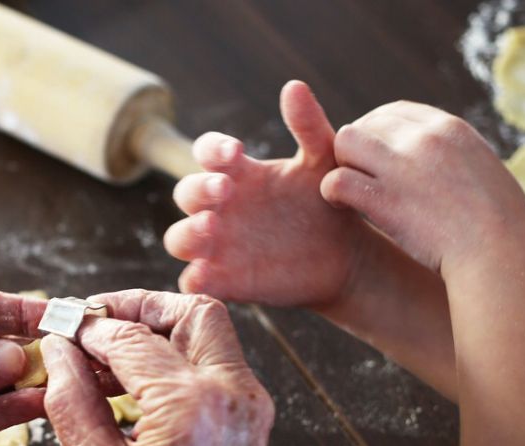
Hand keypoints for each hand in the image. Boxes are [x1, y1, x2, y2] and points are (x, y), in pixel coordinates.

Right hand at [164, 81, 368, 309]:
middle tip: (226, 189)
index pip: (206, 153)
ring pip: (178, 239)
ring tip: (213, 227)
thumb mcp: (324, 161)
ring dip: (187, 232)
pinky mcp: (224, 280)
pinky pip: (194, 280)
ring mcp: (218, 246)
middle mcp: (221, 209)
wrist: (347, 255)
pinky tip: (207, 273)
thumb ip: (308, 125)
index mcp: (239, 175)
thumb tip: (293, 86)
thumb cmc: (329, 204)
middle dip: (198, 189)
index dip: (212, 149)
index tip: (237, 152)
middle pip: (185, 194)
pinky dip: (194, 278)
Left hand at [321, 101, 524, 276]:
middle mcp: (425, 139)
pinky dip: (331, 191)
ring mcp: (404, 167)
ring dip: (341, 165)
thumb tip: (434, 157)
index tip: (372, 154)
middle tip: (357, 177)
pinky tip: (340, 205)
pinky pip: (338, 180)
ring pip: (345, 142)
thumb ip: (452, 156)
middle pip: (366, 124)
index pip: (396, 111)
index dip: (376, 130)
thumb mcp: (481, 170)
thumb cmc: (497, 225)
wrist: (501, 254)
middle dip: (355, 149)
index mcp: (451, 128)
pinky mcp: (385, 200)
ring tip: (348, 190)